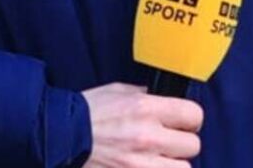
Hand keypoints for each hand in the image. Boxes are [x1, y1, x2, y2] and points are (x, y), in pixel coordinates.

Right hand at [82, 82, 202, 167]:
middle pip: (192, 145)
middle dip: (182, 144)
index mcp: (147, 109)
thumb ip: (146, 96)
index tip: (183, 123)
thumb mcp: (118, 93)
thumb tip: (164, 100)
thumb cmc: (86, 113)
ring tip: (159, 160)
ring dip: (173, 164)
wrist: (58, 137)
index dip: (190, 120)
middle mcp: (148, 137)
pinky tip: (148, 165)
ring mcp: (140, 164)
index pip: (194, 115)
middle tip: (169, 144)